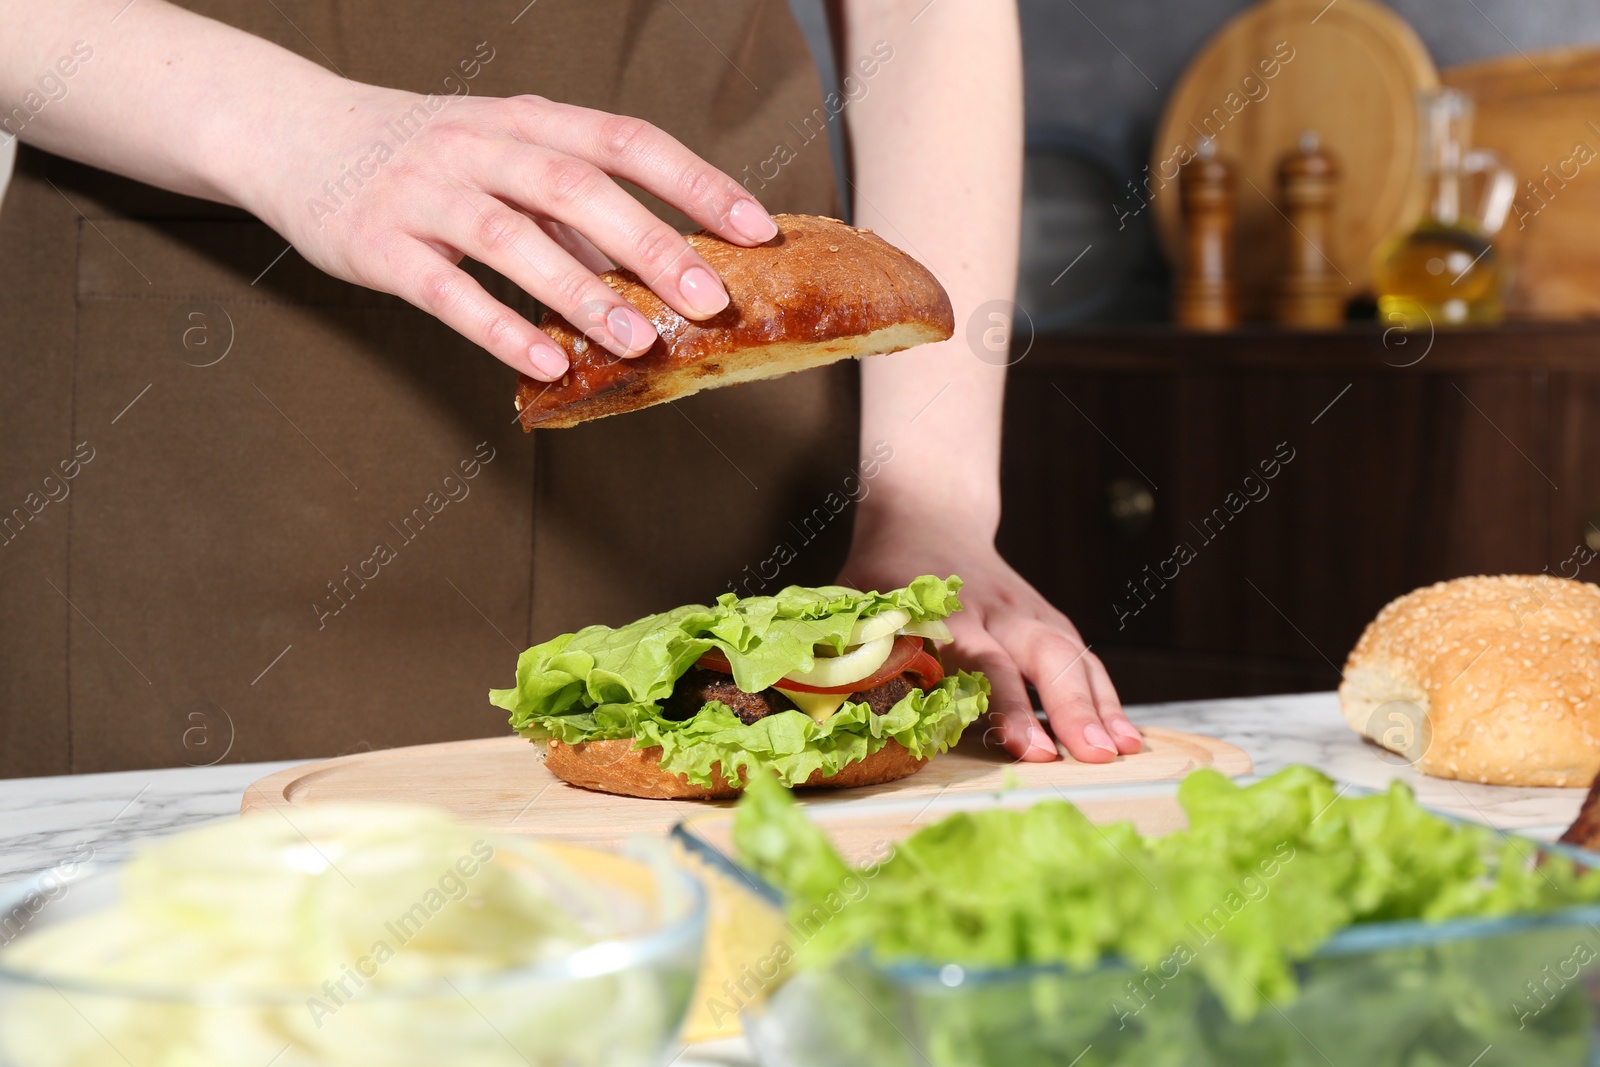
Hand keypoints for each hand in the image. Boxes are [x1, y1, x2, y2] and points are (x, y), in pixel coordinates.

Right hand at [252, 85, 778, 380]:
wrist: (294, 134)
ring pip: (512, 237)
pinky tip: (542, 359)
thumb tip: (657, 273)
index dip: (695, 181)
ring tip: (637, 341)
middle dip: (650, 242)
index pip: (626, 139)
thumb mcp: (504, 161)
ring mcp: (426, 191)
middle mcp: (480, 144)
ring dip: (581, 290)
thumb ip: (573, 214)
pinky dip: (497, 324)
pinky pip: (445, 289)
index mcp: (526, 120)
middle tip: (710, 298)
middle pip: (576, 186)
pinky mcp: (379, 243)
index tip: (757, 227)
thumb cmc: (424, 156)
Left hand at [839, 523, 1140, 763]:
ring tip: (1124, 753)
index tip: (1028, 748)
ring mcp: (1029, 612)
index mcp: (949, 613)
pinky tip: (1125, 735)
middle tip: (1092, 758)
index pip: (984, 663)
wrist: (927, 517)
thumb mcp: (856, 602)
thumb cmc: (883, 575)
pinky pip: (1084, 658)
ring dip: (1101, 705)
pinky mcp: (1049, 619)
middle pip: (1044, 656)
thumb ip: (855, 649)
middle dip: (1070, 708)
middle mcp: (997, 611)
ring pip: (1073, 656)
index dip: (1007, 706)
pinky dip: (1107, 696)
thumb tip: (837, 704)